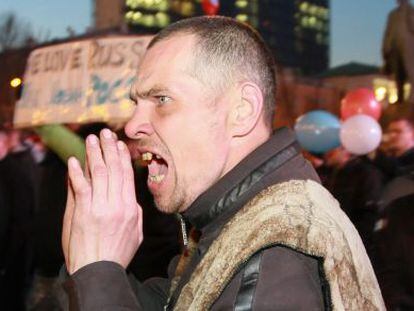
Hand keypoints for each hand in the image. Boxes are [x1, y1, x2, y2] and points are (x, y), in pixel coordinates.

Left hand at [63, 129, 142, 273]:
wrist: (99, 270)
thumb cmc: (118, 254)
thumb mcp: (136, 233)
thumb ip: (135, 213)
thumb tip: (131, 197)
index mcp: (131, 207)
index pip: (127, 176)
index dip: (122, 157)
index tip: (119, 144)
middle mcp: (117, 204)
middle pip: (113, 169)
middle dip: (109, 148)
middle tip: (105, 133)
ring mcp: (100, 207)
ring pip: (98, 174)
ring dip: (94, 154)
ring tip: (91, 139)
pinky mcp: (84, 212)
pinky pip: (81, 187)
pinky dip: (76, 173)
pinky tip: (73, 161)